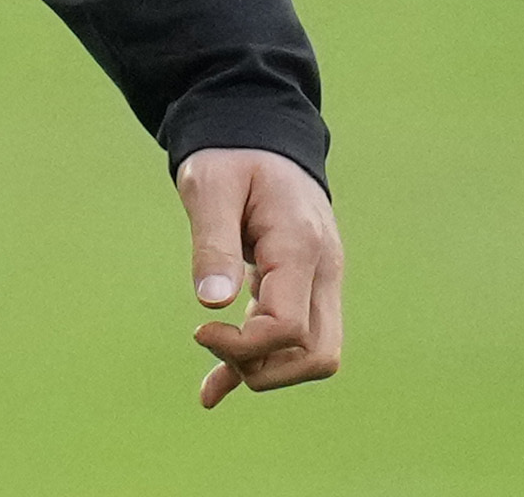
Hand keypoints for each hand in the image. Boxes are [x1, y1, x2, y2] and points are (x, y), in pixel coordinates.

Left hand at [177, 146, 342, 405]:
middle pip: (318, 354)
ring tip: (212, 362)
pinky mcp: (306, 288)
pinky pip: (297, 341)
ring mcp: (321, 281)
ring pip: (315, 355)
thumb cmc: (232, 156)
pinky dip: (261, 365)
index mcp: (299, 245)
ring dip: (263, 368)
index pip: (289, 327)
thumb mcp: (211, 187)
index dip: (243, 345)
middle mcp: (323, 269)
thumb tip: (212, 303)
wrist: (260, 136)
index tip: (200, 328)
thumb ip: (212, 242)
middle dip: (263, 367)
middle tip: (213, 342)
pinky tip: (214, 388)